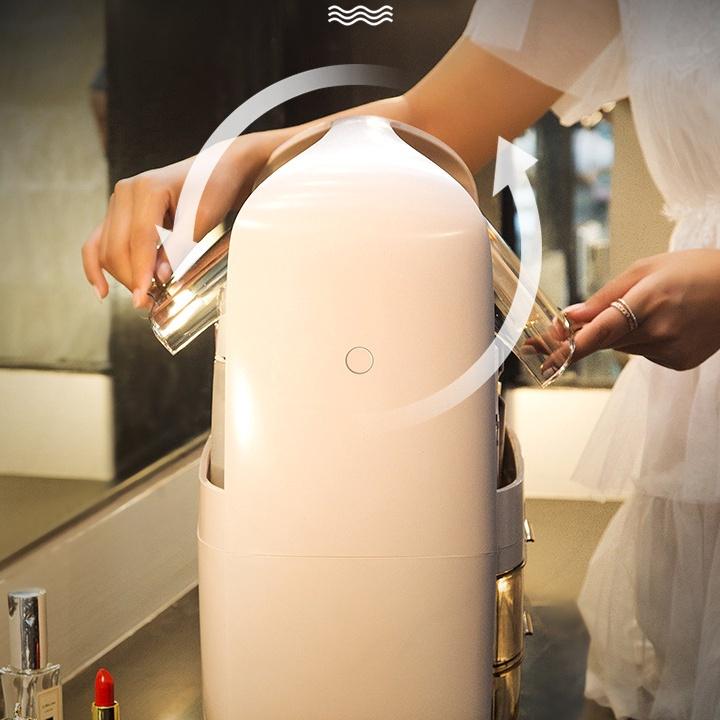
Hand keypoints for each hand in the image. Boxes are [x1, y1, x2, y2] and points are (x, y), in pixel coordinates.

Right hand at [81, 131, 278, 308]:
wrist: (217, 170)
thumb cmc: (214, 188)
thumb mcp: (202, 219)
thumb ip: (178, 247)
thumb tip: (159, 276)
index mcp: (147, 188)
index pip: (139, 240)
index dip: (140, 272)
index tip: (143, 297)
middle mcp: (125, 192)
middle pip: (117, 247)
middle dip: (130, 277)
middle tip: (148, 302)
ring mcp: (118, 202)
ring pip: (106, 249)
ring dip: (120, 275)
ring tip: (141, 296)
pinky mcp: (118, 213)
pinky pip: (98, 242)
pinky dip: (96, 266)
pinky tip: (101, 289)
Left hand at [565, 249, 719, 370]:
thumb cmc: (694, 270)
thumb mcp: (646, 269)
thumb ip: (605, 296)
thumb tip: (571, 316)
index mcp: (652, 299)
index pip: (604, 329)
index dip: (573, 343)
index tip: (547, 353)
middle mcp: (661, 329)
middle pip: (605, 340)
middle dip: (585, 334)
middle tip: (558, 334)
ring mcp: (671, 349)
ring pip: (621, 347)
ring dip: (620, 333)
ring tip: (650, 309)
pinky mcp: (678, 362)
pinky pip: (642, 353)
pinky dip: (643, 340)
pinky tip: (664, 323)